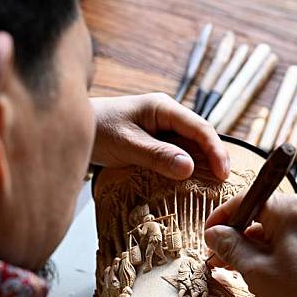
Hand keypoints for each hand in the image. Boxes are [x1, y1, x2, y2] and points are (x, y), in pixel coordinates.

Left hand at [90, 93, 229, 179]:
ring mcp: (161, 130)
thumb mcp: (126, 144)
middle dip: (214, 160)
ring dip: (201, 166)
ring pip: (189, 148)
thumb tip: (189, 168)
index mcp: (163, 108)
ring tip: (213, 189)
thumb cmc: (96, 130)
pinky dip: (184, 169)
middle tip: (224, 186)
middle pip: (199, 138)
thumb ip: (157, 155)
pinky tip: (189, 185)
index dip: (216, 151)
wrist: (73, 129)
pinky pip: (176, 155)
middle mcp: (166, 116)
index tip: (224, 174)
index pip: (200, 128)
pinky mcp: (154, 143)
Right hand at [204, 193, 296, 296]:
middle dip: (239, 236)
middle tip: (220, 260)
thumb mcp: (255, 270)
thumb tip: (214, 234)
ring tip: (242, 272)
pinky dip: (277, 252)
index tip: (208, 237)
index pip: (247, 201)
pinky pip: (296, 239)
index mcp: (293, 208)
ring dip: (257, 247)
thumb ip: (230, 246)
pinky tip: (268, 274)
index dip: (222, 218)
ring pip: (279, 229)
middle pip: (263, 215)